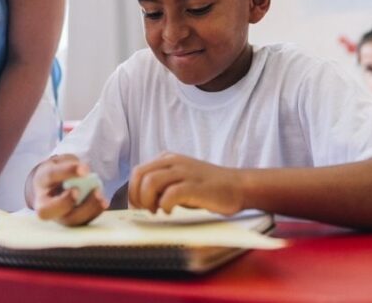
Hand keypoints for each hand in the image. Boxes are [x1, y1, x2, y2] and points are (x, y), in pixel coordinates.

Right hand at [32, 154, 107, 225]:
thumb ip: (70, 165)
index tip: (84, 169)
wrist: (55, 185)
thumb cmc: (59, 171)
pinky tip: (104, 202)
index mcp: (41, 181)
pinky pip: (82, 222)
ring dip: (87, 208)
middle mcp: (44, 203)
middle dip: (64, 202)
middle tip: (78, 191)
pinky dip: (95, 212)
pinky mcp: (71, 221)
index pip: (50, 176)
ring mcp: (57, 216)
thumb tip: (85, 172)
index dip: (67, 172)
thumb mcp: (61, 161)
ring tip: (99, 194)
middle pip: (46, 211)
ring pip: (68, 219)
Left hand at [129, 152, 244, 215]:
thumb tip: (140, 203)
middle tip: (148, 211)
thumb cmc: (207, 189)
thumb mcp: (180, 179)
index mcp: (167, 159)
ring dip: (149, 201)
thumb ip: (161, 185)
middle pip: (140, 175)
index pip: (138, 172)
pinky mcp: (196, 186)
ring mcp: (185, 172)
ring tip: (158, 212)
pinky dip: (165, 206)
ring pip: (151, 182)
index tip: (139, 208)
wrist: (238, 186)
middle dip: (137, 197)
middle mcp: (173, 162)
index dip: (133, 192)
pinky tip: (171, 212)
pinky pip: (171, 194)